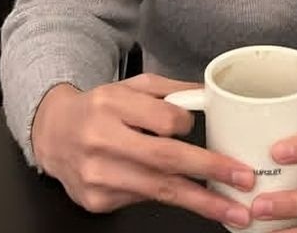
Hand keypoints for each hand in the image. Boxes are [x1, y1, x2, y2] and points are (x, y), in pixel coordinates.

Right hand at [31, 73, 254, 227]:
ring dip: (201, 202)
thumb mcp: (131, 86)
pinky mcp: (96, 201)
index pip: (163, 119)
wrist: (53, 133)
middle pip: (165, 159)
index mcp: (111, 104)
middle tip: (243, 179)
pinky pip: (142, 200)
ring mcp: (97, 175)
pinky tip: (185, 198)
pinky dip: (167, 198)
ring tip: (233, 209)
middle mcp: (101, 140)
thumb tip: (210, 96)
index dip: (186, 125)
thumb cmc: (99, 107)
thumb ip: (169, 90)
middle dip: (210, 170)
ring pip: (158, 190)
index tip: (198, 128)